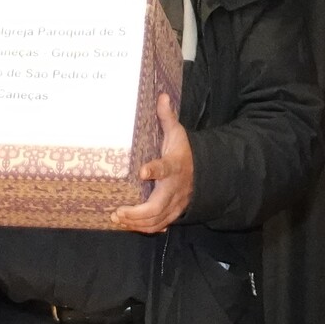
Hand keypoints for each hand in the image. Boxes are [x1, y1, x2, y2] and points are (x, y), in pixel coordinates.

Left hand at [110, 94, 193, 233]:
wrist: (206, 173)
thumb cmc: (185, 152)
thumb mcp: (177, 133)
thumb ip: (167, 117)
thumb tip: (161, 95)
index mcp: (174, 166)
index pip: (165, 168)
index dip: (154, 170)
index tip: (142, 171)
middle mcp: (175, 188)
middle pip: (157, 206)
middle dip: (136, 212)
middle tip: (118, 211)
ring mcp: (175, 203)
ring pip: (156, 220)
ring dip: (136, 222)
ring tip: (117, 218)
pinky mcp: (173, 213)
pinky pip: (158, 225)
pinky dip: (144, 228)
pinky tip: (129, 225)